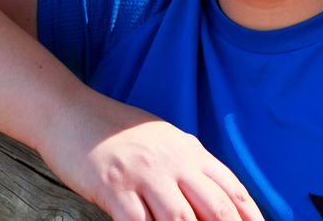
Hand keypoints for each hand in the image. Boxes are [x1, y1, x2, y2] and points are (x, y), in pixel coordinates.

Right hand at [40, 90, 264, 220]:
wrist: (71, 112)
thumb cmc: (117, 130)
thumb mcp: (164, 141)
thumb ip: (189, 167)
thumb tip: (215, 200)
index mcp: (190, 150)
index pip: (232, 189)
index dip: (251, 217)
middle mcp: (173, 162)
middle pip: (215, 208)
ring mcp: (144, 175)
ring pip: (181, 219)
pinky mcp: (114, 187)